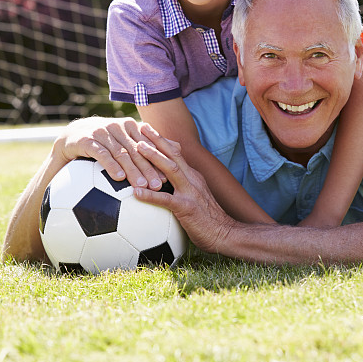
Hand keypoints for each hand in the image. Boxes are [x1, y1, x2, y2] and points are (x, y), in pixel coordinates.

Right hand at [55, 116, 165, 188]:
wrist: (71, 137)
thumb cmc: (103, 143)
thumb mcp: (125, 142)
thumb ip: (148, 145)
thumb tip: (178, 148)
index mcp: (130, 127)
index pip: (148, 145)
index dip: (159, 161)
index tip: (169, 178)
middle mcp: (118, 127)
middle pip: (137, 150)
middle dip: (149, 168)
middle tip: (158, 186)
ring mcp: (102, 132)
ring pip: (121, 153)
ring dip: (133, 170)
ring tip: (142, 186)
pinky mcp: (87, 140)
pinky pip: (101, 154)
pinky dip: (111, 166)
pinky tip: (119, 178)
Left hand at [134, 129, 235, 253]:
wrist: (226, 235)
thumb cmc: (208, 221)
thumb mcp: (196, 199)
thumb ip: (182, 190)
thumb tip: (163, 187)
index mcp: (193, 177)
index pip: (177, 154)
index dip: (163, 141)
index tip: (148, 131)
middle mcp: (193, 180)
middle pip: (174, 154)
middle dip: (158, 139)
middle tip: (141, 127)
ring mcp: (191, 193)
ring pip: (171, 169)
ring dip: (154, 157)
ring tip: (137, 148)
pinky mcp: (187, 208)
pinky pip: (166, 200)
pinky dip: (151, 195)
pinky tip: (136, 193)